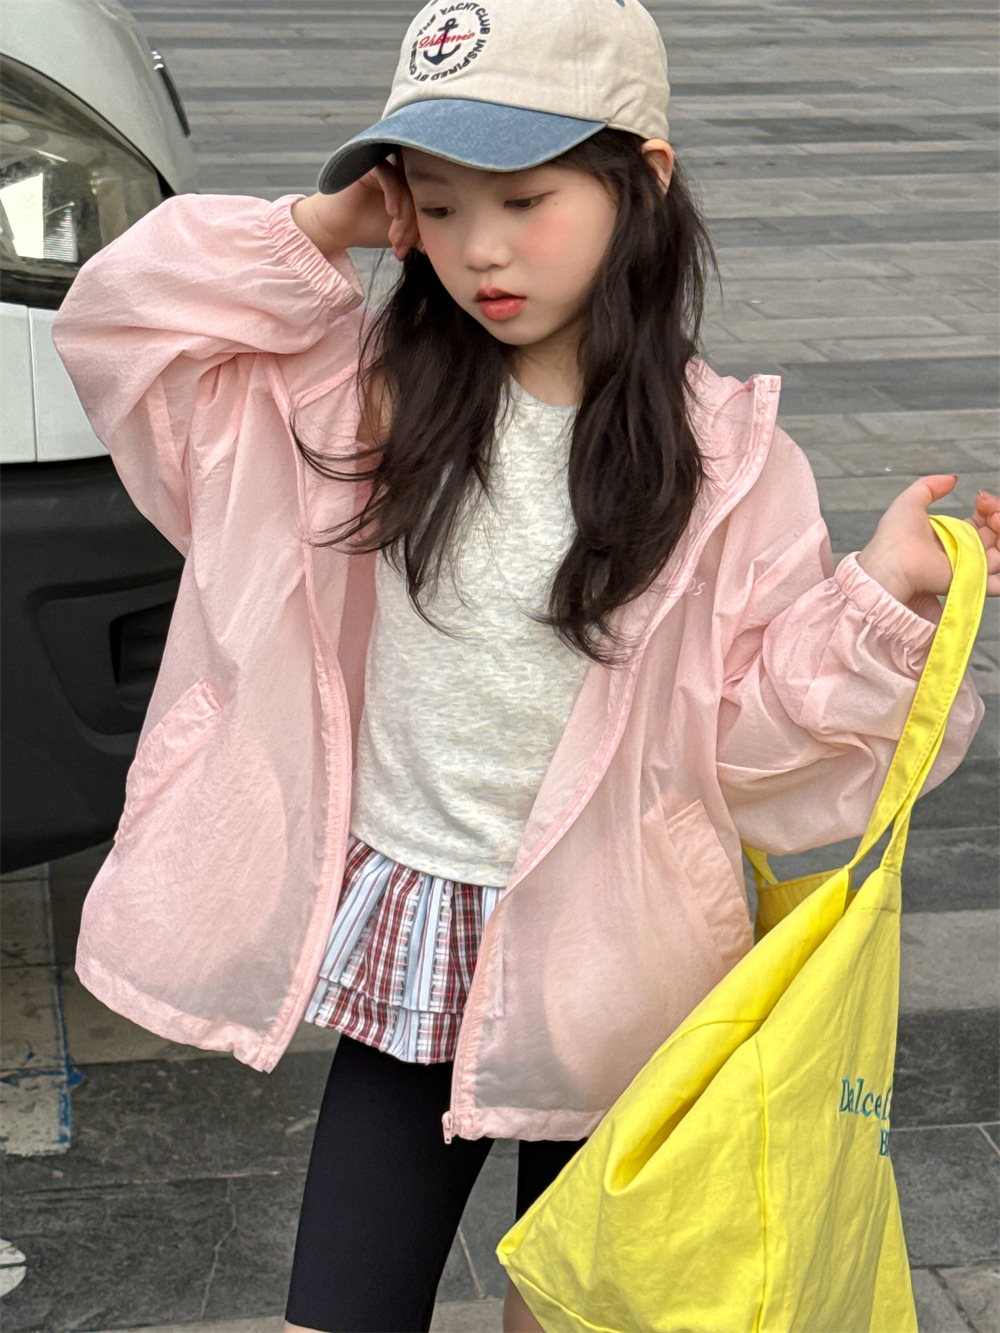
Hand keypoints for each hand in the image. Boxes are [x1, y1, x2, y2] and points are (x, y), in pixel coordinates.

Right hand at [291, 158, 420, 258]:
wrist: (336, 229)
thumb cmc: (368, 229)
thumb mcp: (402, 234)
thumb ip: (421, 232)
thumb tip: (443, 242)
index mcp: (412, 188)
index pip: (431, 204)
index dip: (426, 228)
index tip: (418, 250)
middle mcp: (401, 174)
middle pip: (421, 196)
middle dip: (414, 226)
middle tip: (402, 247)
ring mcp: (387, 168)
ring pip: (406, 188)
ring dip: (404, 217)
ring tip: (394, 239)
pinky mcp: (370, 166)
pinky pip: (389, 175)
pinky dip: (394, 195)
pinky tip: (391, 214)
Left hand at [856, 476, 999, 602]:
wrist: (894, 561)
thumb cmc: (896, 535)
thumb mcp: (910, 501)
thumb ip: (930, 486)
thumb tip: (952, 479)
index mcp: (951, 536)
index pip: (982, 522)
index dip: (988, 507)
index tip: (980, 498)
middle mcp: (963, 552)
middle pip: (996, 534)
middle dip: (999, 515)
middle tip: (991, 510)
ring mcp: (969, 567)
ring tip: (995, 519)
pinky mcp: (973, 579)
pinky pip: (998, 579)